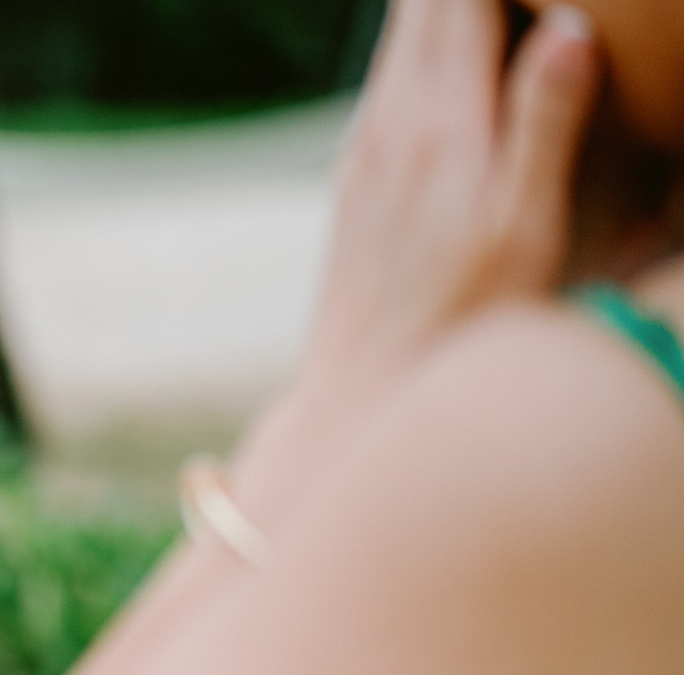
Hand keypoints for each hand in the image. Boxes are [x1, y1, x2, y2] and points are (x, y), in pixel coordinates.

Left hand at [259, 0, 598, 484]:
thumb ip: (545, 124)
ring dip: (430, 12)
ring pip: (398, 49)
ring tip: (465, 4)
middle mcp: (392, 127)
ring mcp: (365, 154)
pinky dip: (412, 55)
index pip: (460, 5)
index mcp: (445, 124)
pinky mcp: (353, 184)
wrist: (363, 390)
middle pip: (421, 14)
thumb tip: (567, 26)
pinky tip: (431, 56)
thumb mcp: (525, 225)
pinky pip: (384, 91)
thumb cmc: (464, 318)